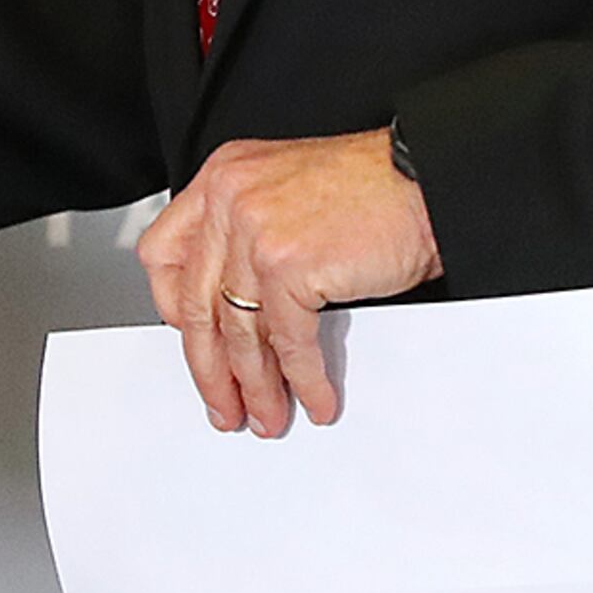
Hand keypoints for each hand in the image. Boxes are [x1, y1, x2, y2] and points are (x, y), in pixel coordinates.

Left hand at [135, 129, 439, 434]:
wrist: (430, 179)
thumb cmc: (373, 186)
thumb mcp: (286, 192)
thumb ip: (249, 232)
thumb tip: (234, 305)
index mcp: (221, 179)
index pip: (163, 254)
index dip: (173, 308)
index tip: (191, 340)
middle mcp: (229, 200)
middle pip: (194, 303)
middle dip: (210, 368)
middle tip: (223, 403)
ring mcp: (255, 231)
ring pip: (238, 331)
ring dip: (256, 386)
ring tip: (267, 414)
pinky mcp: (290, 263)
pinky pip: (287, 340)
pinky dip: (302, 379)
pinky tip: (312, 397)